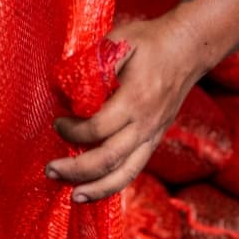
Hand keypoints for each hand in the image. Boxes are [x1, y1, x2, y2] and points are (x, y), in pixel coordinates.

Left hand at [47, 12, 205, 202]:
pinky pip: (133, 171)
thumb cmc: (149, 42)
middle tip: (51, 170)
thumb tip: (64, 85)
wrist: (188, 50)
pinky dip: (113, 184)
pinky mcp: (154, 142)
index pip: (98, 128)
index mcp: (136, 99)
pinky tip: (95, 190)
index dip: (73, 131)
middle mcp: (145, 124)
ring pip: (124, 174)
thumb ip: (93, 62)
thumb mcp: (119, 41)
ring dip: (97, 189)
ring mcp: (152, 137)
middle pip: (109, 159)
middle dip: (76, 169)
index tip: (57, 123)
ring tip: (74, 197)